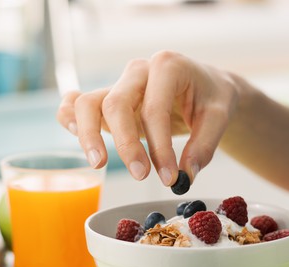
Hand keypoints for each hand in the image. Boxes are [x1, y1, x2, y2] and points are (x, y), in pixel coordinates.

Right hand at [56, 50, 238, 185]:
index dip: (159, 147)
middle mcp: (138, 71)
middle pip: (116, 104)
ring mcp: (119, 84)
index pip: (154, 110)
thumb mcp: (219, 118)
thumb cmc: (211, 98)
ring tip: (99, 164)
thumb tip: (186, 175)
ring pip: (88, 103)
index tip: (170, 178)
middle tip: (141, 176)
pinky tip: (72, 133)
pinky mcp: (108, 99)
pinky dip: (69, 117)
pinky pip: (77, 103)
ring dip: (88, 135)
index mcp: (167, 66)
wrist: (206, 86)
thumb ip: (204, 147)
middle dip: (126, 144)